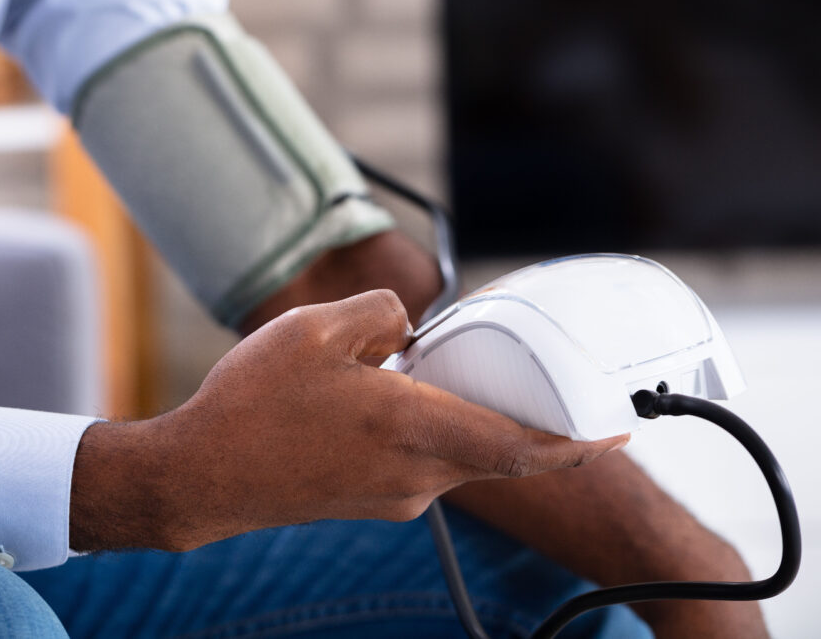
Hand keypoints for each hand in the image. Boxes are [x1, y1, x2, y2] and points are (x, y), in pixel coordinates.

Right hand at [70, 289, 627, 551]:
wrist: (200, 477)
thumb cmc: (253, 404)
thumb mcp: (315, 329)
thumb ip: (381, 317)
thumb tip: (408, 332)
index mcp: (414, 429)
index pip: (522, 446)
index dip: (578, 442)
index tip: (620, 431)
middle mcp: (416, 476)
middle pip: (494, 447)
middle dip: (514, 413)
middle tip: (519, 373)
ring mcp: (393, 497)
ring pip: (451, 451)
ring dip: (452, 416)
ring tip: (405, 375)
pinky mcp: (370, 504)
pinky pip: (417, 463)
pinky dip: (420, 432)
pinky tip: (372, 404)